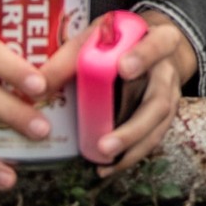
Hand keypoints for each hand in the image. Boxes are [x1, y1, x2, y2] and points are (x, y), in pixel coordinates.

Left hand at [35, 10, 195, 177]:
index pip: (157, 44)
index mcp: (158, 40)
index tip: (123, 68)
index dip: (143, 56)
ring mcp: (169, 95)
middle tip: (105, 145)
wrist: (149, 48)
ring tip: (104, 160)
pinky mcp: (163, 116)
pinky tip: (107, 166)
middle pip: (159, 99)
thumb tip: (36, 86)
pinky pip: (152, 139)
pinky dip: (130, 155)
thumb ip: (70, 58)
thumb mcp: (97, 38)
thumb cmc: (119, 43)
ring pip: (158, 125)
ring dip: (131, 146)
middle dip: (134, 126)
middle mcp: (167, 70)